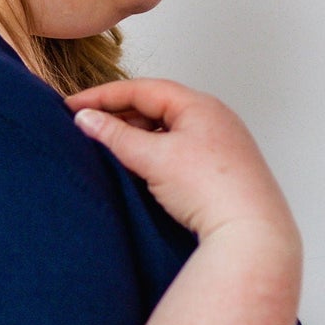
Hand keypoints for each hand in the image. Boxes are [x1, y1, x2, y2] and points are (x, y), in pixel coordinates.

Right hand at [63, 77, 299, 253]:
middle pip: (157, 107)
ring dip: (138, 137)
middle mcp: (216, 119)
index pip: (142, 89)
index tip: (72, 106)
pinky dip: (157, 155)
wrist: (252, 235)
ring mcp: (223, 145)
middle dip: (120, 115)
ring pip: (169, 131)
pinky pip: (182, 152)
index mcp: (200, 105)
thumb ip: (115, 136)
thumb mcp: (153, 158)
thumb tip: (86, 119)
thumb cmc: (211, 190)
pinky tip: (143, 171)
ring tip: (111, 150)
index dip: (103, 96)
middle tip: (88, 128)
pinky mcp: (225, 172)